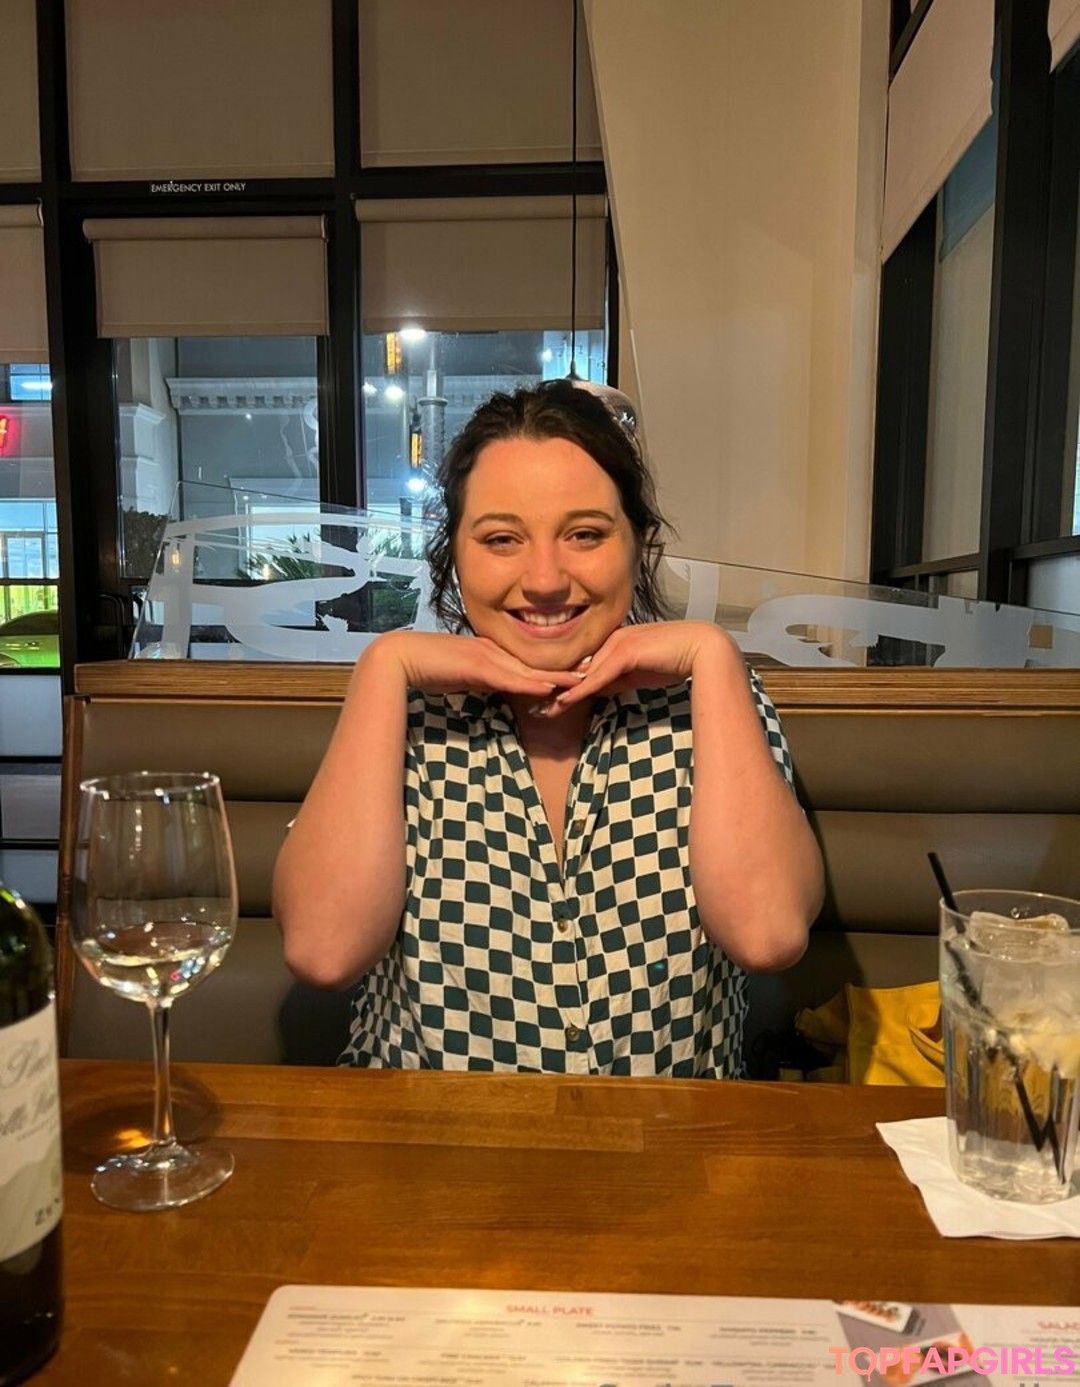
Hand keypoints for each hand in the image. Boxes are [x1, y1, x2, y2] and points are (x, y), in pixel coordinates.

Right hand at [372, 631, 582, 699]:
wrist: (402, 657)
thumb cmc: (429, 668)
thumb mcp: (465, 677)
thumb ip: (484, 682)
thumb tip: (501, 691)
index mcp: (494, 654)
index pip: (531, 663)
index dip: (558, 667)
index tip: (582, 671)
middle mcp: (495, 652)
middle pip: (539, 663)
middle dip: (568, 669)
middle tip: (599, 671)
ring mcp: (487, 657)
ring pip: (530, 669)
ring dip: (558, 676)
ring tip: (586, 681)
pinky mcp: (477, 666)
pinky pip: (509, 676)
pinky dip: (530, 683)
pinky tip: (549, 688)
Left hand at [539, 621, 739, 714]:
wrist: (700, 647)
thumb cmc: (671, 659)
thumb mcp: (635, 673)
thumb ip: (613, 679)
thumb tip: (592, 690)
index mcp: (609, 642)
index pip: (578, 665)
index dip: (558, 683)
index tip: (540, 700)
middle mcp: (607, 640)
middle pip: (573, 668)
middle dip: (550, 688)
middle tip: (530, 708)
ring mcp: (615, 644)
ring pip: (581, 673)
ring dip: (559, 693)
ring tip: (540, 710)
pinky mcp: (624, 652)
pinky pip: (597, 675)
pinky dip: (579, 690)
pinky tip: (564, 702)